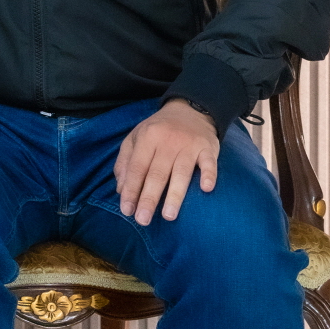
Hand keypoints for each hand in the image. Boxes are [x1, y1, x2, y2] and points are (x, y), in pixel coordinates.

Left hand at [114, 99, 219, 224]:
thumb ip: (125, 161)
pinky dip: (209, 174)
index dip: (131, 189)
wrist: (190, 109)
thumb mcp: (136, 138)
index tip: (127, 210)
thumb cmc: (159, 129)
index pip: (137, 167)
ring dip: (175, 195)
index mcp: (148, 138)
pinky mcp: (208, 148)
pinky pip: (209, 162)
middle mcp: (168, 141)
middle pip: (157, 173)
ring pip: (181, 172)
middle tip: (143, 220)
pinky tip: (206, 189)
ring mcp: (189, 144)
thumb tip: (120, 189)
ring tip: (168, 216)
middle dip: (149, 198)